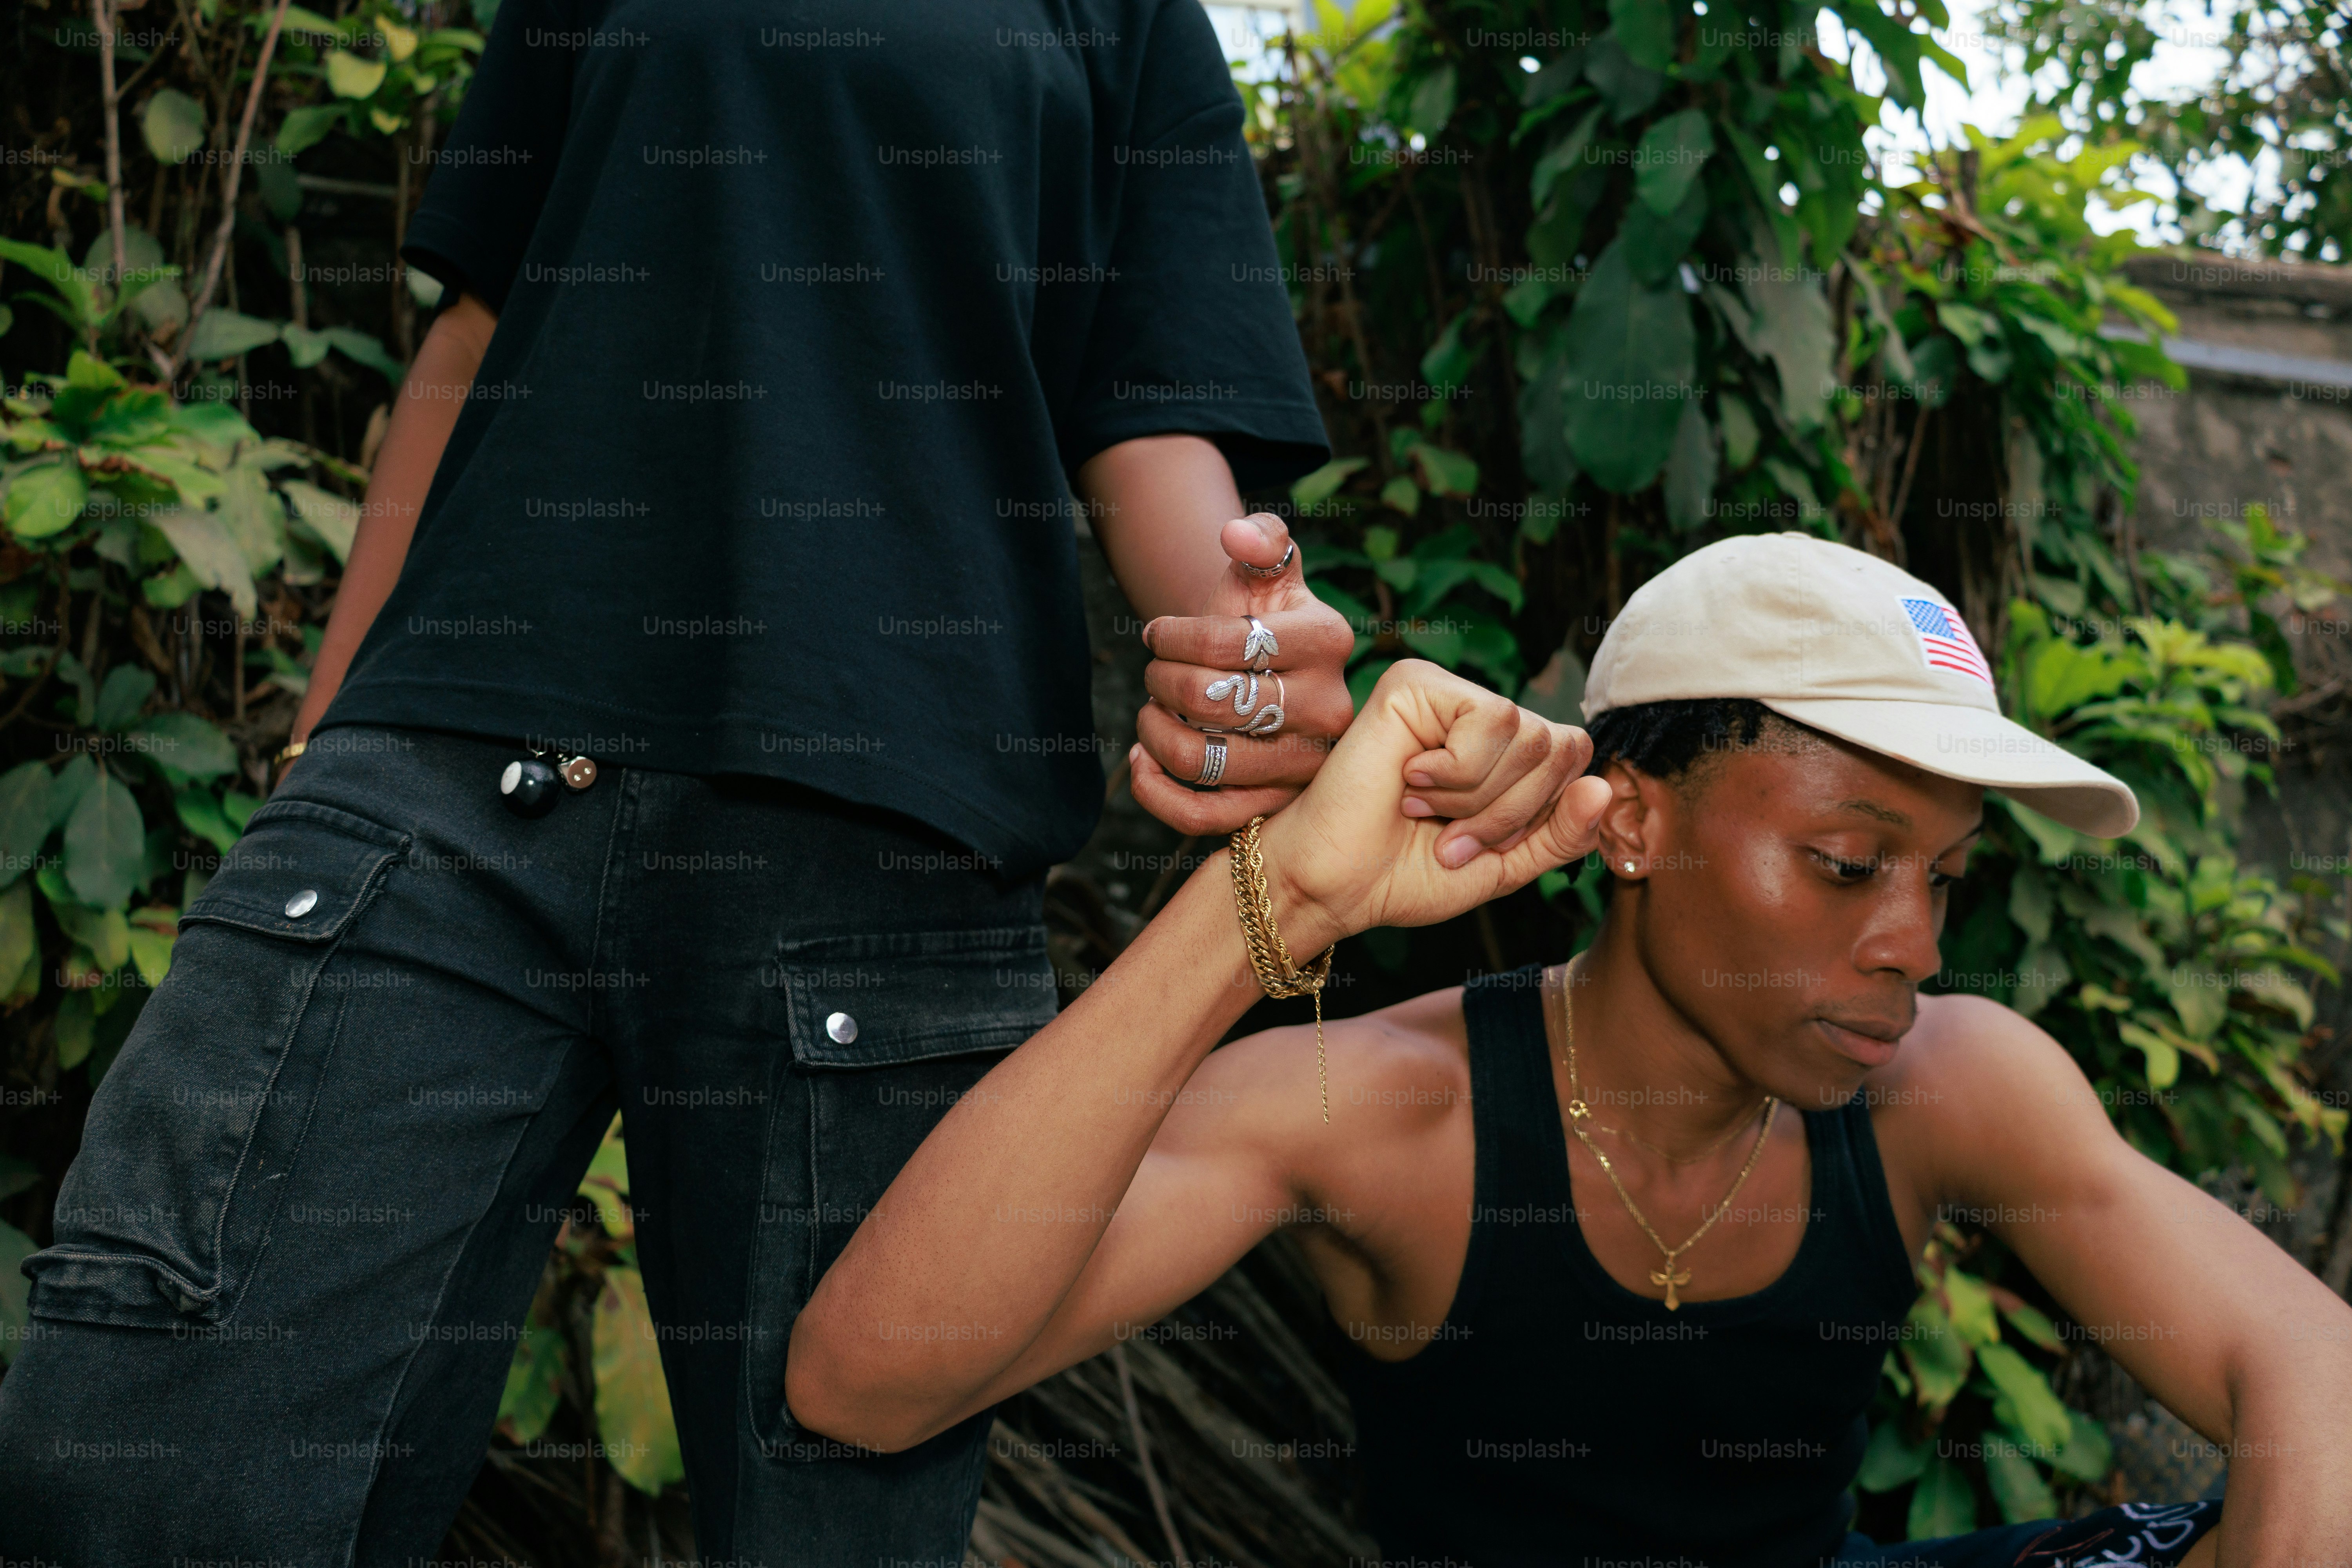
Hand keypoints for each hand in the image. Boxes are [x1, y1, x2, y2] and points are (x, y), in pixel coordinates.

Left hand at [1129, 512, 1353, 834]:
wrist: (1273, 681)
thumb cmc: (1264, 620)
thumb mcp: (1269, 573)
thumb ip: (1262, 540)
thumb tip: (1235, 533)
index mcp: (1329, 640)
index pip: (1227, 643)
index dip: (1172, 636)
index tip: (1157, 633)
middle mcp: (1329, 708)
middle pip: (1211, 701)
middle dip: (1162, 681)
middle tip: (1155, 673)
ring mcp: (1305, 765)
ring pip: (1203, 761)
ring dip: (1155, 732)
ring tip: (1150, 711)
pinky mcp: (1277, 807)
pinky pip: (1205, 817)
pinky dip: (1157, 792)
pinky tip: (1142, 761)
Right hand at [1245, 659, 1612, 947]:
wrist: (1334, 885)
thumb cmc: (1404, 873)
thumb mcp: (1506, 864)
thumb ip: (1561, 834)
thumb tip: (1603, 787)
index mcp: (1503, 752)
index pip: (1574, 757)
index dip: (1539, 813)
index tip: (1476, 845)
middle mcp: (1478, 714)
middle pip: (1558, 745)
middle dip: (1509, 812)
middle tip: (1447, 832)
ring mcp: (1447, 694)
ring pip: (1527, 733)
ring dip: (1477, 797)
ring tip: (1422, 807)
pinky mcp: (1416, 684)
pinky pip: (1490, 719)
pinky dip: (1456, 770)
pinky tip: (1408, 778)